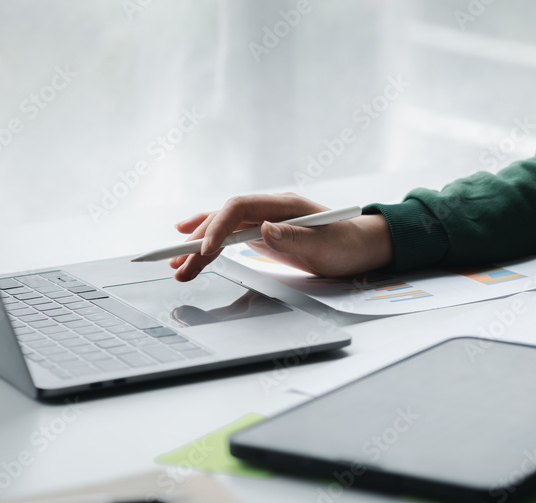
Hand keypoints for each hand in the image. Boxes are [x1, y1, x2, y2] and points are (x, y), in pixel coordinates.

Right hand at [169, 193, 393, 281]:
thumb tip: (264, 229)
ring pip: (222, 229)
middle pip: (224, 220)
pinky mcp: (262, 234)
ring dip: (198, 247)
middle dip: (198, 242)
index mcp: (283, 204)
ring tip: (175, 265)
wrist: (360, 247)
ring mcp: (264, 220)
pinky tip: (189, 246)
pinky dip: (208, 241)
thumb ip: (295, 238)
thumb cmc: (346, 244)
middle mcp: (268, 208)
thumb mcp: (325, 245)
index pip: (239, 207)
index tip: (205, 251)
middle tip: (177, 265)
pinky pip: (229, 235)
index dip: (218, 227)